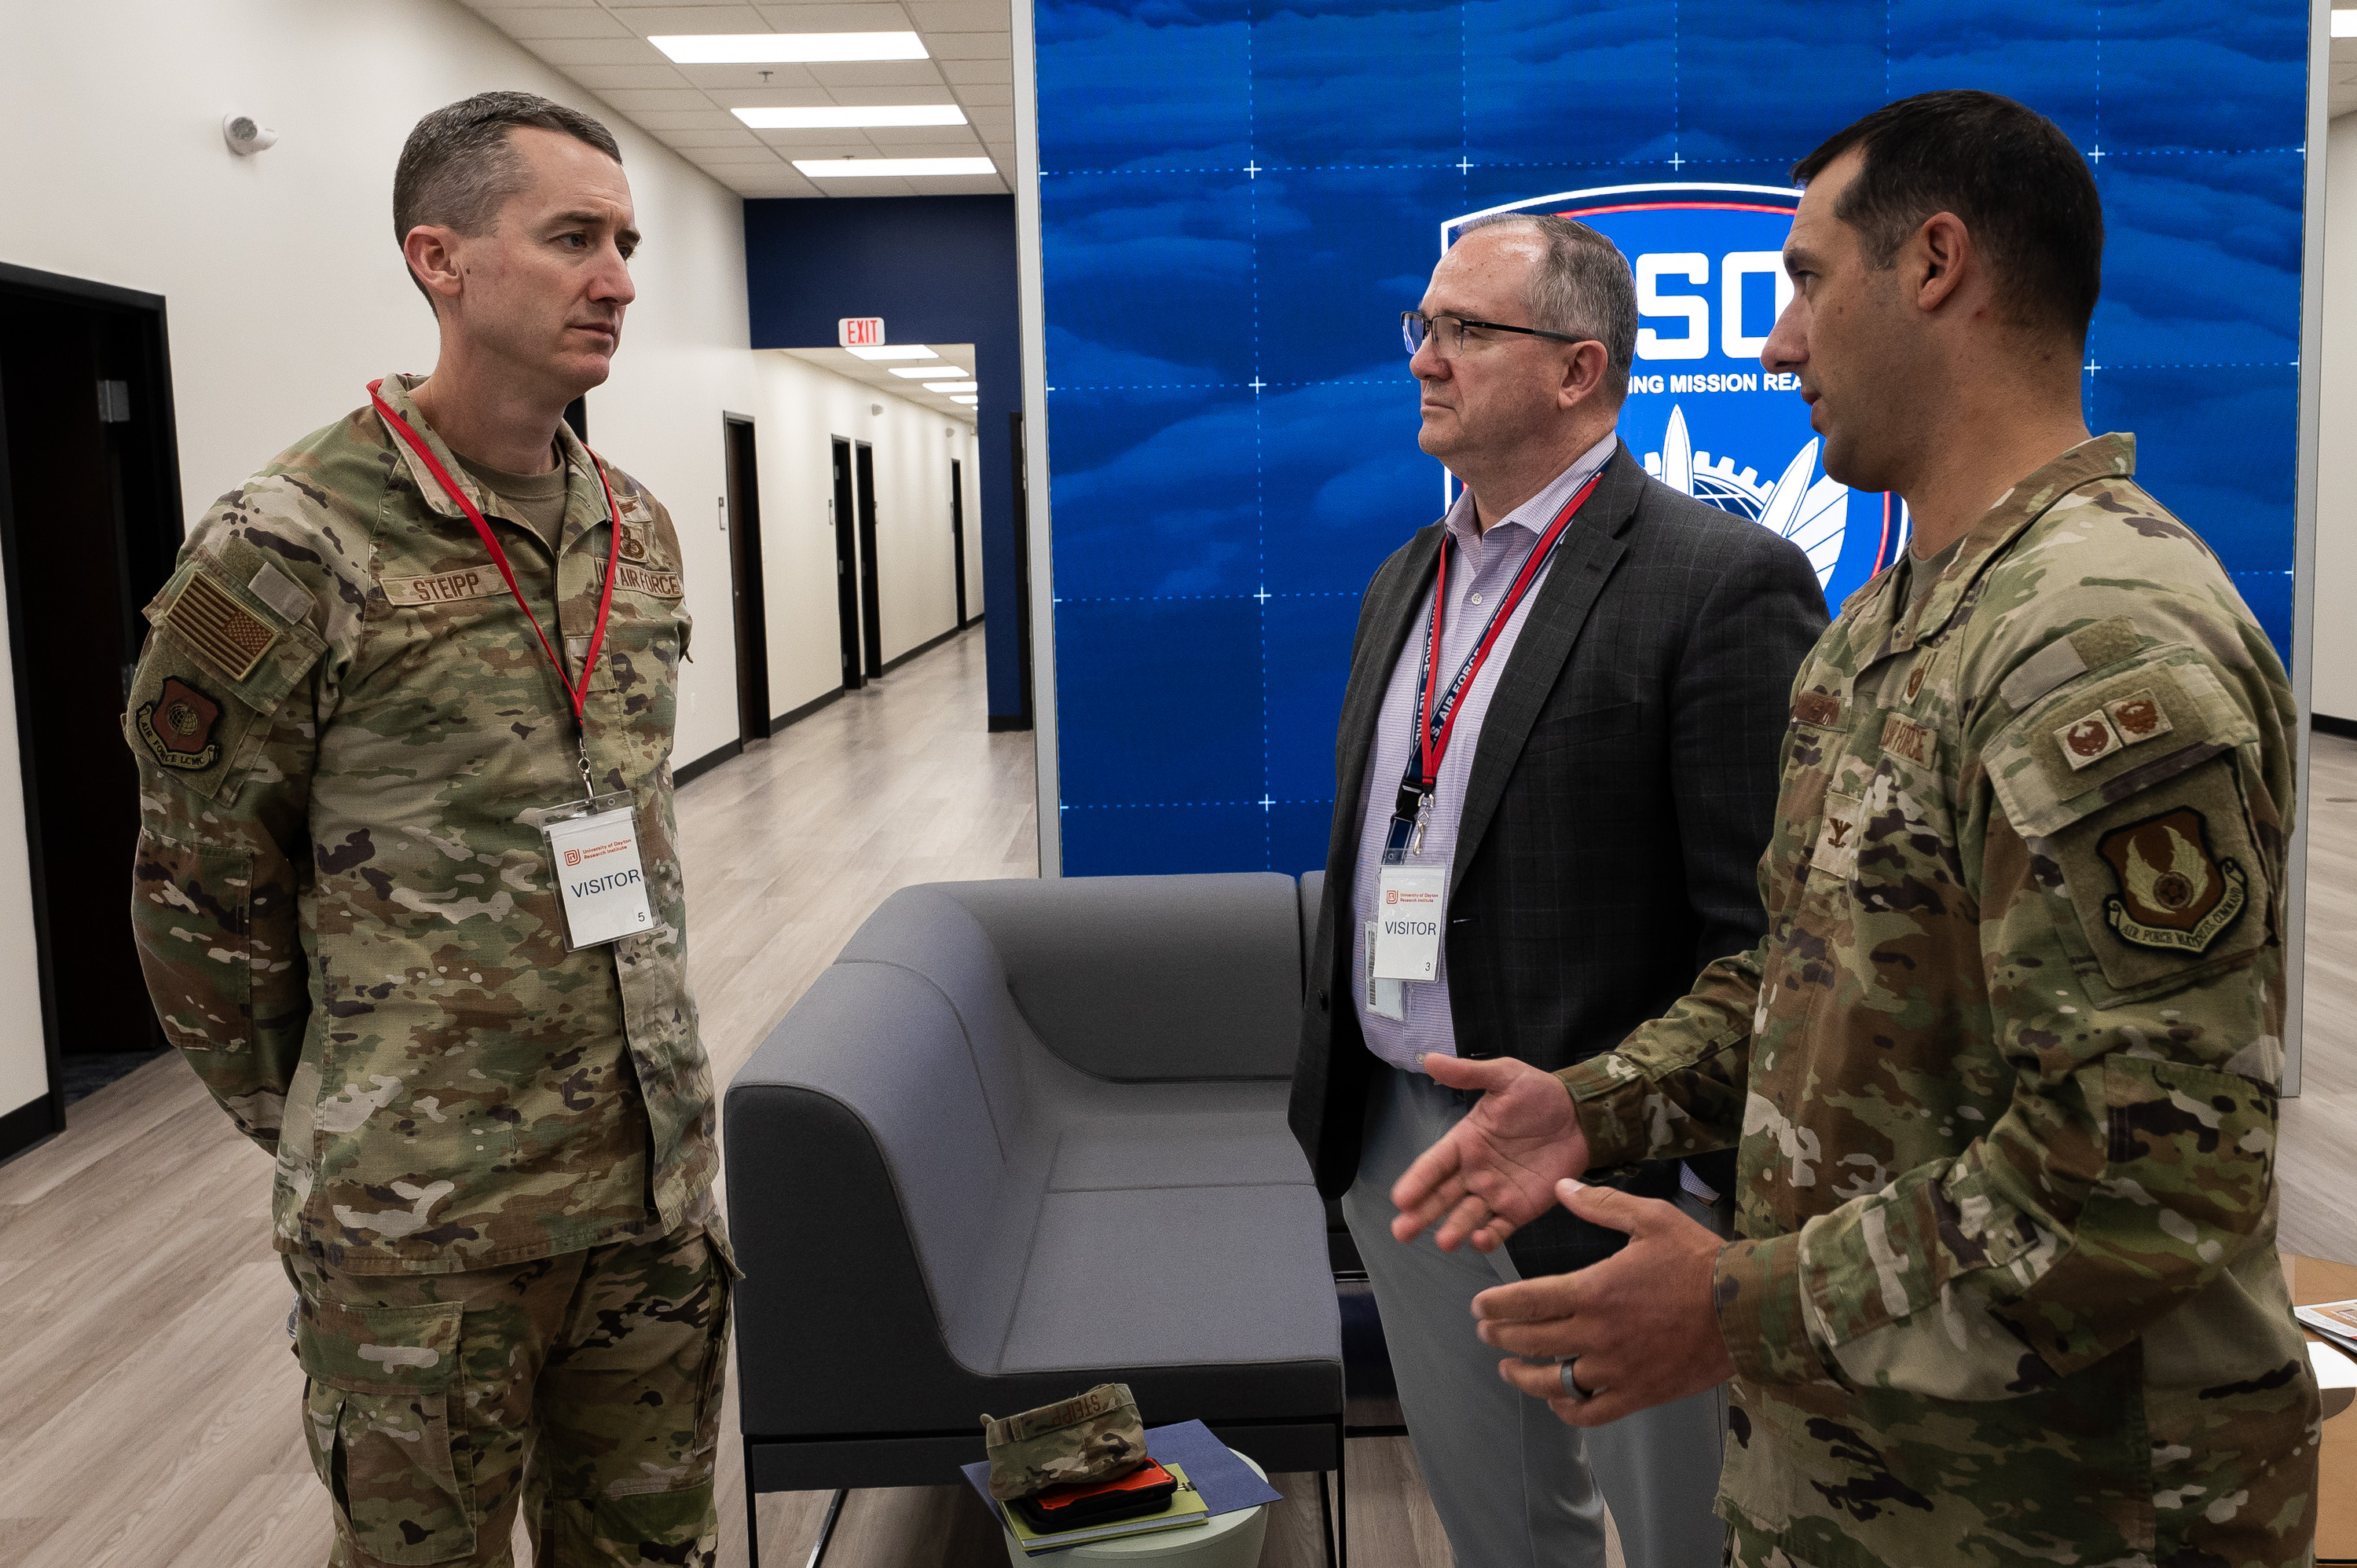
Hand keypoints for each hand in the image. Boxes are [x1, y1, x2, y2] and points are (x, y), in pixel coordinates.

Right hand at [1389, 1053, 1589, 1252]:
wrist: (1582, 1115)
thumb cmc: (1539, 1094)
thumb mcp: (1504, 1076)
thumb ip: (1467, 1074)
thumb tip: (1429, 1059)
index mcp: (1465, 1141)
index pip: (1433, 1164)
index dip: (1417, 1181)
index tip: (1400, 1198)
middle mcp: (1475, 1171)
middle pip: (1441, 1196)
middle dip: (1421, 1214)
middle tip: (1402, 1232)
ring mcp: (1496, 1192)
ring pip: (1467, 1215)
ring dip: (1454, 1228)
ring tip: (1444, 1241)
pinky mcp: (1520, 1209)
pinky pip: (1501, 1227)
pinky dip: (1488, 1237)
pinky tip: (1479, 1242)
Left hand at [1472, 1178, 1734, 1426]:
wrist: (1747, 1308)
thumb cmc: (1699, 1259)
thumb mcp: (1651, 1218)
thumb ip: (1600, 1203)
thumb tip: (1560, 1186)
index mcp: (1594, 1290)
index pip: (1525, 1302)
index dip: (1495, 1306)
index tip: (1479, 1306)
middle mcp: (1598, 1334)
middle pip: (1531, 1342)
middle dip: (1500, 1336)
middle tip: (1486, 1331)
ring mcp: (1618, 1369)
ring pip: (1554, 1383)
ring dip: (1523, 1376)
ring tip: (1508, 1367)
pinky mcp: (1640, 1394)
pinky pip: (1592, 1411)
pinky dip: (1568, 1409)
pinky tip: (1557, 1400)